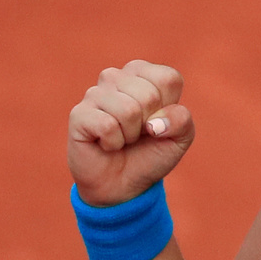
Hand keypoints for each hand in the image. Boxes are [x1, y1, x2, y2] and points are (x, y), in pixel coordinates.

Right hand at [67, 60, 194, 205]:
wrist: (123, 185)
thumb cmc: (151, 154)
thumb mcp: (180, 138)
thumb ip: (181, 120)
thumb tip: (155, 122)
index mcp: (143, 74)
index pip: (168, 79)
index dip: (169, 108)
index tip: (157, 121)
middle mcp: (117, 77)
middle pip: (149, 95)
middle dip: (149, 124)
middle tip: (138, 134)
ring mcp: (95, 93)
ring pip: (128, 110)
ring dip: (131, 135)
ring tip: (122, 138)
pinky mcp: (79, 114)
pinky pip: (107, 126)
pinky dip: (113, 143)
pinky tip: (106, 144)